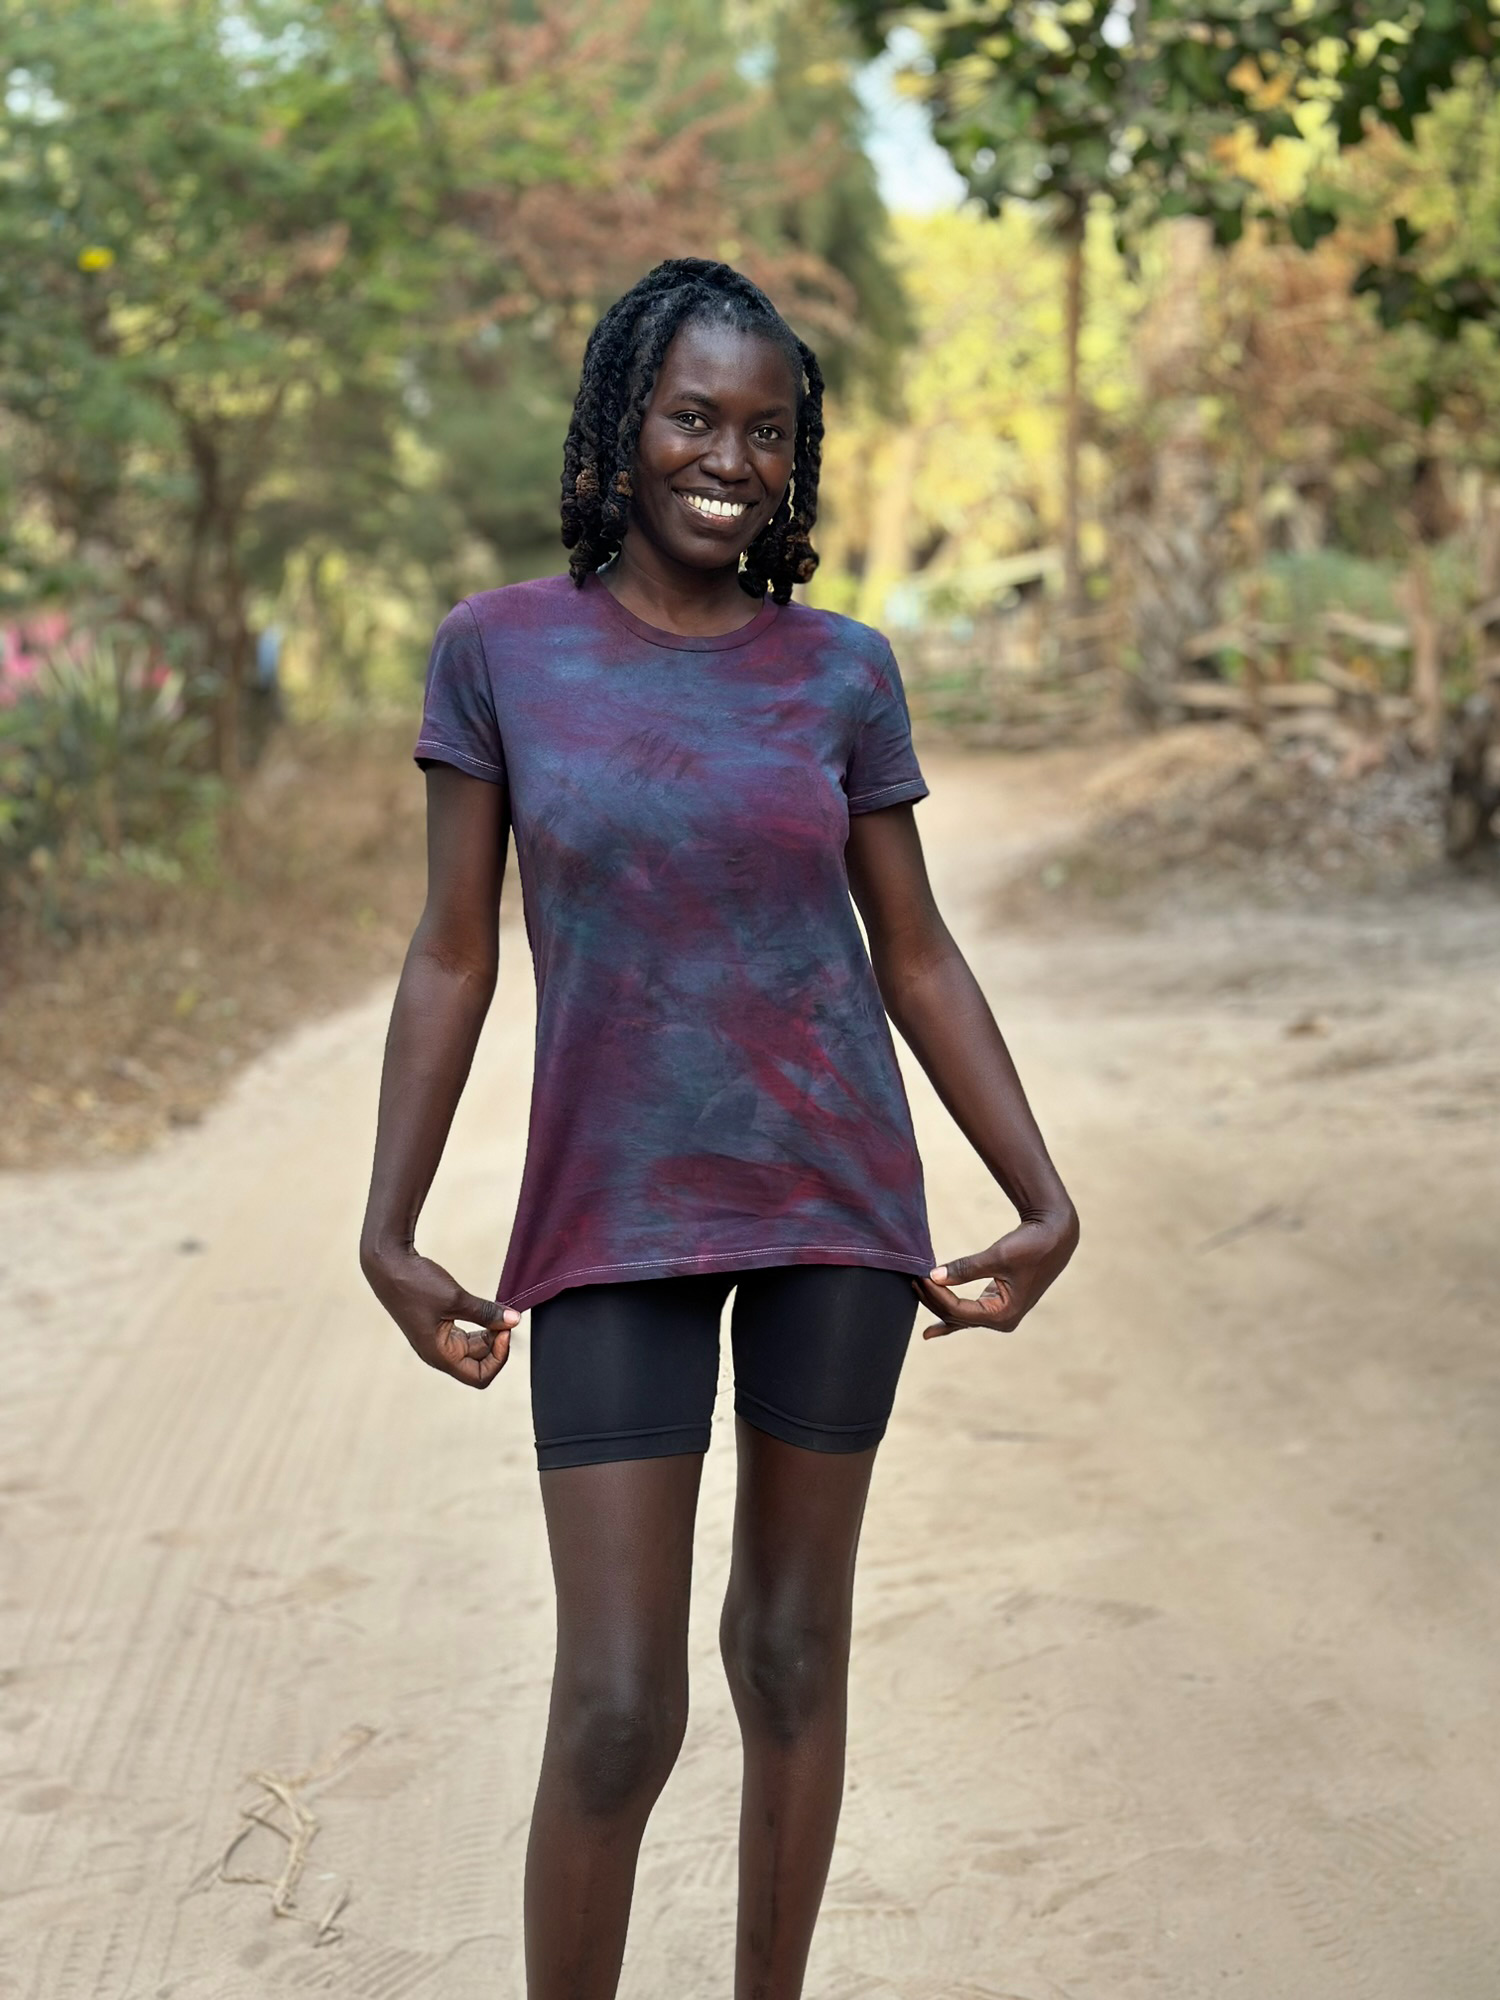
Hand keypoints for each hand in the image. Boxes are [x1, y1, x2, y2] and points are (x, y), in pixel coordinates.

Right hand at [361, 1244, 517, 1387]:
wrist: (388, 1264)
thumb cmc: (415, 1284)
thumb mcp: (456, 1299)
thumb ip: (486, 1313)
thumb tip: (514, 1321)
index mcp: (439, 1355)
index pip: (479, 1377)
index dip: (498, 1359)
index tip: (504, 1331)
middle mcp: (437, 1353)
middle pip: (478, 1363)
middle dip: (496, 1344)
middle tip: (504, 1317)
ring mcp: (436, 1341)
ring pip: (473, 1349)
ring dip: (489, 1335)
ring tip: (496, 1312)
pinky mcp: (436, 1326)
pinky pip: (465, 1335)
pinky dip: (479, 1326)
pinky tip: (485, 1309)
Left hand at [912, 1206, 1078, 1340]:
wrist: (1055, 1236)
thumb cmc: (1031, 1245)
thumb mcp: (997, 1256)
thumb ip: (965, 1269)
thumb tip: (933, 1276)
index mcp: (1004, 1315)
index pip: (957, 1310)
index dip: (935, 1294)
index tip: (918, 1275)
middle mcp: (1002, 1320)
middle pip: (955, 1315)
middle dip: (932, 1298)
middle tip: (911, 1278)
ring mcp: (1000, 1314)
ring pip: (959, 1315)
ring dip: (937, 1303)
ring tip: (915, 1290)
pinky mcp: (998, 1303)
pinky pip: (968, 1314)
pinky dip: (950, 1319)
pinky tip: (932, 1332)